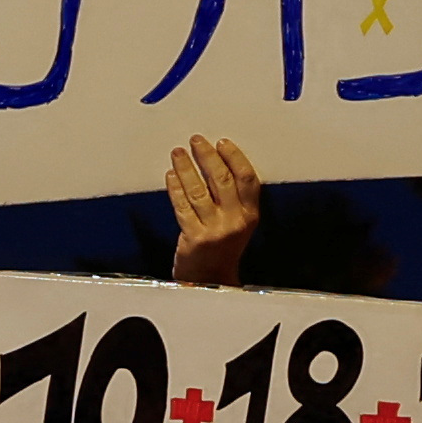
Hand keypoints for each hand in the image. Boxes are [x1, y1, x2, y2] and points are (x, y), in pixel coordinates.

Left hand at [164, 135, 264, 285]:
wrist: (211, 281)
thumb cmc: (222, 249)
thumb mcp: (238, 224)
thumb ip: (233, 199)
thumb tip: (215, 162)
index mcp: (250, 215)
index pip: (247, 178)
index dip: (234, 157)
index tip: (221, 143)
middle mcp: (235, 221)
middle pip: (222, 179)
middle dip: (207, 156)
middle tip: (196, 141)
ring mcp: (215, 230)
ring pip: (199, 190)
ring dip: (186, 168)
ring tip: (178, 153)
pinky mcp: (194, 238)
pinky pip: (182, 206)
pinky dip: (175, 188)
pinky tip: (170, 176)